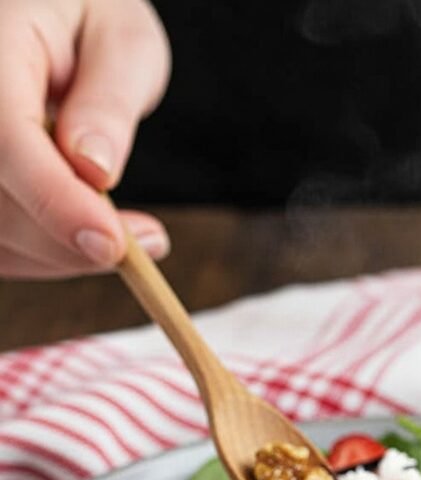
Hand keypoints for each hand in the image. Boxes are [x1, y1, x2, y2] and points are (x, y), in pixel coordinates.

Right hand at [0, 0, 170, 277]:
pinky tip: (92, 232)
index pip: (5, 140)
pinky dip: (46, 254)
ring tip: (129, 233)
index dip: (56, 201)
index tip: (112, 243)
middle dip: (68, 240)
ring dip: (61, 254)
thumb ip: (108, 99)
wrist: (47, 13)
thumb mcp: (121, 37)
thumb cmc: (88, 16)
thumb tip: (95, 168)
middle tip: (147, 242)